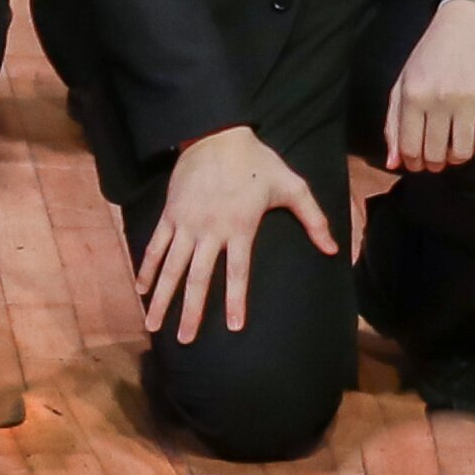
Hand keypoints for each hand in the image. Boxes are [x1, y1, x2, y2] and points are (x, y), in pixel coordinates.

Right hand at [134, 124, 339, 342]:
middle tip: (186, 341)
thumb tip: (333, 250)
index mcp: (240, 227)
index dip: (235, 300)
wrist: (218, 133)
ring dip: (162, 297)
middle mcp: (210, 230)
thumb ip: (313, 219)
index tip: (234, 327)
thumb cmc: (258, 161)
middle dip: (190, 311)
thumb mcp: (291, 186)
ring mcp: (186, 223)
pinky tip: (141, 288)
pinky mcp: (171, 214)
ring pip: (171, 266)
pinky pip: (156, 245)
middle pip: (198, 277)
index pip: (237, 272)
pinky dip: (147, 267)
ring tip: (153, 324)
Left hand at [380, 0, 474, 170]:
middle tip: (436, 160)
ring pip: (462, 152)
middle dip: (433, 164)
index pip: (409, 147)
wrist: (467, 22)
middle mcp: (438, 99)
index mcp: (412, 94)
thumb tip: (393, 163)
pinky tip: (472, 140)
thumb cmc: (431, 55)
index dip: (412, 164)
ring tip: (453, 151)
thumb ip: (394, 123)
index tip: (417, 164)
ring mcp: (466, 99)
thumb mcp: (404, 82)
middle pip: (435, 154)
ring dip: (456, 159)